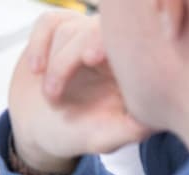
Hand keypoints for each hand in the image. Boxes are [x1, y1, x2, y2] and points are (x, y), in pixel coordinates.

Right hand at [9, 12, 151, 174]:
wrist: (38, 131)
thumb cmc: (74, 134)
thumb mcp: (102, 139)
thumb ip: (128, 130)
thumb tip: (152, 120)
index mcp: (129, 67)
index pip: (128, 39)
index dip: (108, 42)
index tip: (91, 58)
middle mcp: (109, 46)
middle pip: (94, 29)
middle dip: (68, 59)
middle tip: (53, 92)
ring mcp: (83, 37)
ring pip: (68, 29)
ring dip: (51, 66)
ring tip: (50, 97)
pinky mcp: (57, 33)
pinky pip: (47, 23)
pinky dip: (37, 44)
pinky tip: (36, 70)